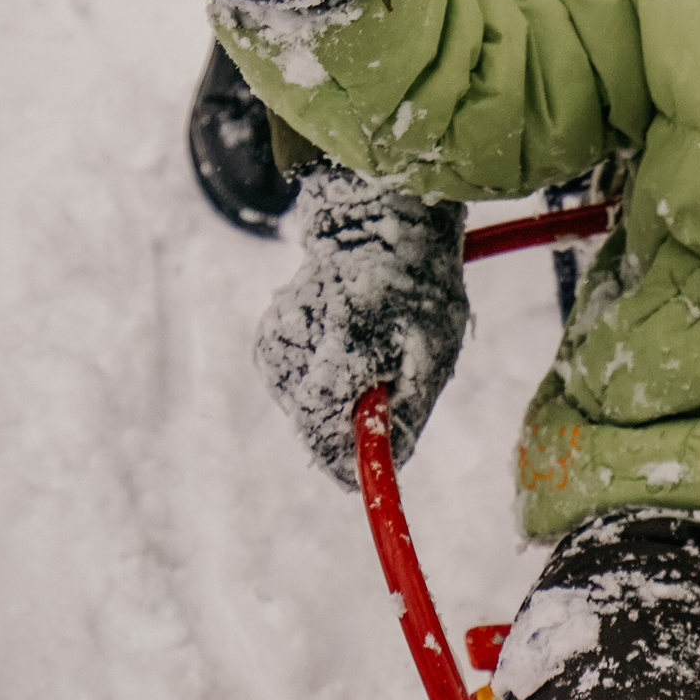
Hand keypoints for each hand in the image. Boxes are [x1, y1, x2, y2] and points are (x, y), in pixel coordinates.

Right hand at [256, 172, 470, 472]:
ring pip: (303, 409)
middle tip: (384, 393)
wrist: (377, 232)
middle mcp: (292, 347)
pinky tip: (345, 350)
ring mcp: (273, 344)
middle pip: (311, 426)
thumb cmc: (416, 293)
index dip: (348, 458)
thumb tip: (385, 467)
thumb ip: (404, 413)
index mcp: (337, 347)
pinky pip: (295, 388)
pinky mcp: (268, 343)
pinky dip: (323, 382)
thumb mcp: (431, 354)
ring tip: (367, 357)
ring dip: (336, 403)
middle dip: (347, 427)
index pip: (322, 434)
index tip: (373, 463)